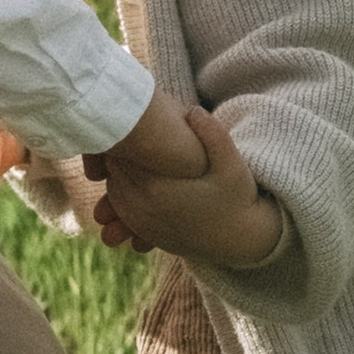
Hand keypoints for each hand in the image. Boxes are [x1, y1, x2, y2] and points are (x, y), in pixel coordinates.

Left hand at [91, 105, 285, 273]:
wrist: (239, 241)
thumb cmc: (237, 198)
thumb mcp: (233, 165)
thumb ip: (214, 135)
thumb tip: (192, 111)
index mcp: (157, 188)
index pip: (121, 154)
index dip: (125, 134)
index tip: (135, 118)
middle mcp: (143, 208)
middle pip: (113, 171)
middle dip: (118, 151)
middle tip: (130, 129)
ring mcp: (142, 223)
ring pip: (113, 189)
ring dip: (119, 172)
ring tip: (135, 152)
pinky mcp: (146, 233)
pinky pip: (121, 208)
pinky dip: (123, 192)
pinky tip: (140, 178)